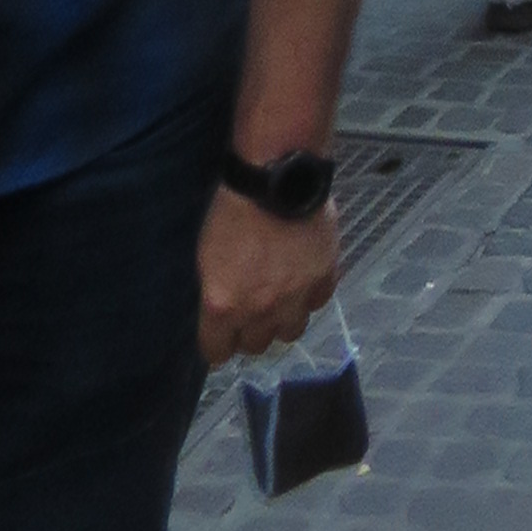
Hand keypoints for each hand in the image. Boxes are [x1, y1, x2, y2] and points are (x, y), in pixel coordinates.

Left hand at [198, 183, 340, 368]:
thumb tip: (222, 312)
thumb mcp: (208, 256)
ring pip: (290, 332)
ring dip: (284, 319)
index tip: (222, 336)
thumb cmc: (232, 211)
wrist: (277, 178)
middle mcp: (259, 311)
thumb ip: (217, 293)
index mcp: (223, 306)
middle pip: (256, 346)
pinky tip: (305, 279)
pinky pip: (318, 303)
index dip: (219, 344)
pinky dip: (311, 295)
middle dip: (252, 331)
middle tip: (253, 311)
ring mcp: (295, 297)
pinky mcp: (323, 278)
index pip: (218, 352)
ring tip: (283, 299)